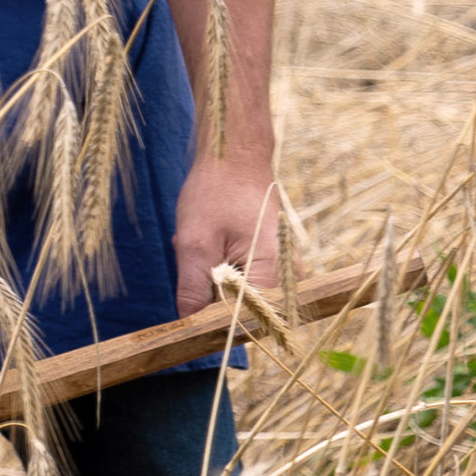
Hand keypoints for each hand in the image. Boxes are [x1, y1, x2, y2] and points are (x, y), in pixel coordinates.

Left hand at [170, 154, 282, 317]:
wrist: (233, 151)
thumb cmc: (216, 189)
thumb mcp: (195, 239)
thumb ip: (194, 286)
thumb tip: (190, 324)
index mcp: (272, 270)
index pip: (248, 320)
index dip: (216, 323)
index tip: (190, 313)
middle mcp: (285, 272)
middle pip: (244, 309)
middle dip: (212, 296)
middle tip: (196, 262)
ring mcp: (279, 264)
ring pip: (239, 292)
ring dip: (213, 280)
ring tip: (201, 248)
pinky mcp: (269, 257)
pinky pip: (242, 277)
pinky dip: (219, 268)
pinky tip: (208, 245)